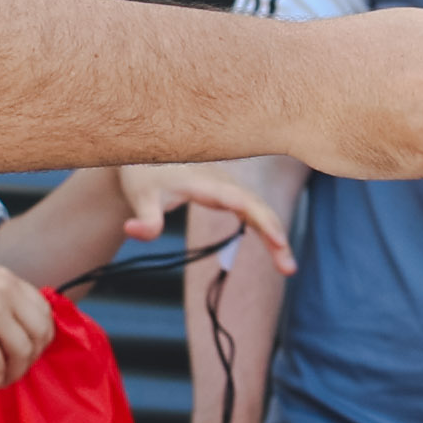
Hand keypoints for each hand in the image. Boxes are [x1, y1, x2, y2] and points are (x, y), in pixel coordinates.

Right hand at [0, 264, 56, 385]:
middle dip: (33, 356)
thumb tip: (25, 333)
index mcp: (5, 278)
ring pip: (24, 352)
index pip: (44, 309)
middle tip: (17, 369)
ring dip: (15, 373)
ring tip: (0, 380)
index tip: (30, 351)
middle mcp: (3, 291)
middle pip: (41, 332)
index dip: (42, 335)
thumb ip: (1, 301)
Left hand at [107, 161, 293, 270]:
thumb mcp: (141, 194)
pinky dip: (266, 229)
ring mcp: (229, 187)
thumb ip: (144, 217)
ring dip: (275, 236)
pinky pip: (254, 211)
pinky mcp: (229, 193)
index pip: (241, 202)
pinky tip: (277, 249)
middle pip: (259, 208)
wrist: (146, 154)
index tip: (278, 239)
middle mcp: (225, 182)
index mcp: (207, 182)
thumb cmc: (143, 173)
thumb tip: (132, 232)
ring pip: (260, 210)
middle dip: (275, 235)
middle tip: (289, 269)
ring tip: (288, 268)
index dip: (261, 219)